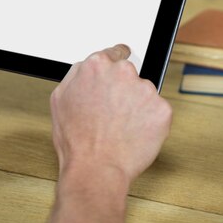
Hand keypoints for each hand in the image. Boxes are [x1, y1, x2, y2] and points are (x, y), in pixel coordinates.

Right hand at [49, 44, 172, 184]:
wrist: (96, 169)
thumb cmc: (76, 140)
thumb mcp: (60, 98)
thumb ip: (77, 75)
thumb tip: (87, 67)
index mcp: (97, 65)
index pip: (115, 53)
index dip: (115, 67)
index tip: (118, 75)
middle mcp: (123, 72)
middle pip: (130, 74)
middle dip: (124, 90)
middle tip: (113, 114)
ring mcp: (145, 90)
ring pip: (144, 94)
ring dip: (137, 107)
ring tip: (120, 128)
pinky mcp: (162, 109)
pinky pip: (157, 111)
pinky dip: (149, 122)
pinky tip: (133, 134)